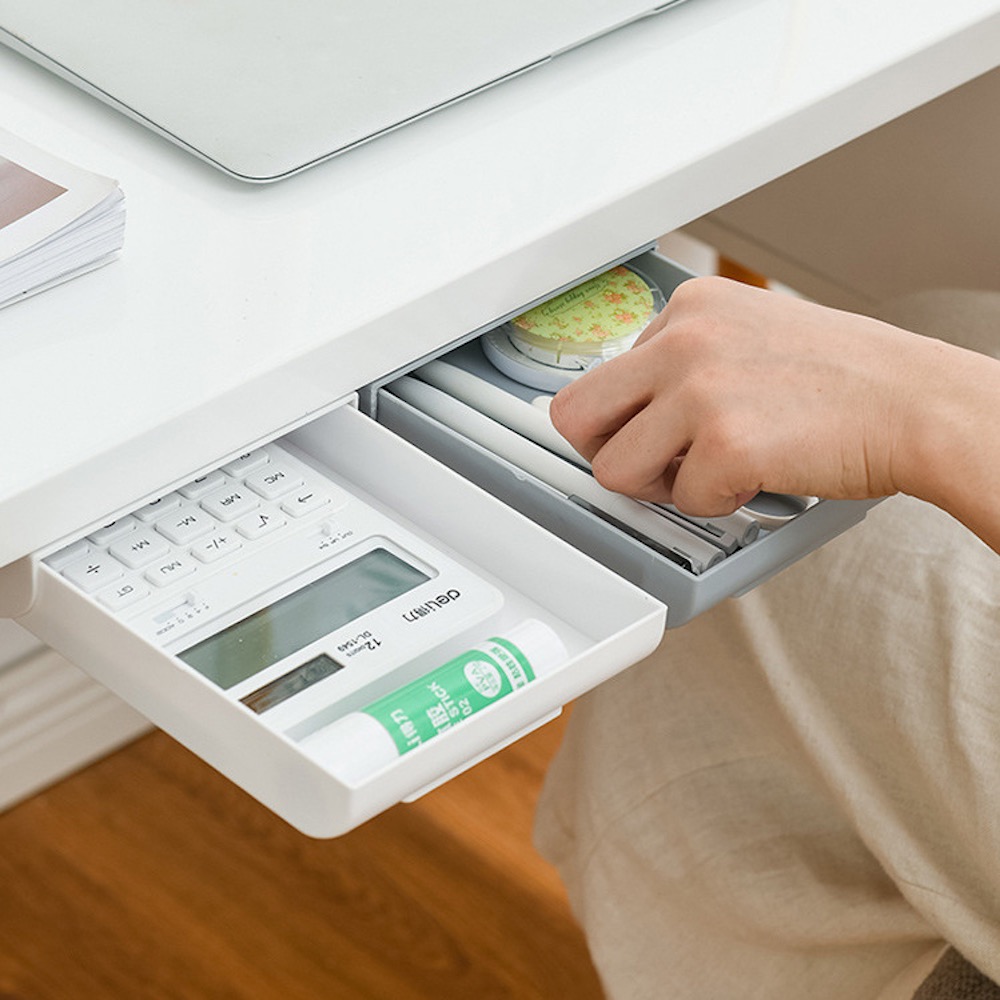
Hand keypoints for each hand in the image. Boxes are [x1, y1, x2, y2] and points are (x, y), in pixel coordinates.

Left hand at [549, 276, 991, 526]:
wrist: (917, 404)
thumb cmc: (846, 378)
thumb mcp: (749, 335)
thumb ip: (685, 360)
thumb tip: (633, 407)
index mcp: (688, 305)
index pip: (601, 375)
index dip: (625, 420)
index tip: (648, 435)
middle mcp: (684, 338)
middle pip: (577, 417)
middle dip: (608, 454)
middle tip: (650, 469)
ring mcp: (700, 388)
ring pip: (614, 470)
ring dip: (658, 487)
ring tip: (710, 474)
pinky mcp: (725, 442)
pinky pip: (681, 500)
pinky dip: (716, 504)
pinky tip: (755, 478)